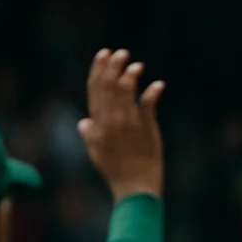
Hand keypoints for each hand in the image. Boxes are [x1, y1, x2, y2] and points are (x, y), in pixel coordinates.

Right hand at [78, 48, 165, 200]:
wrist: (135, 188)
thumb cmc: (116, 172)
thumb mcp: (96, 153)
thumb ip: (89, 135)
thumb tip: (83, 122)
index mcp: (97, 125)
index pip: (95, 91)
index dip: (98, 71)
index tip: (103, 55)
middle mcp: (111, 122)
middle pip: (110, 87)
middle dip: (113, 67)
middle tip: (119, 53)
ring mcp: (129, 125)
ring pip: (126, 93)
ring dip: (130, 76)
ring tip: (136, 65)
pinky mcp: (147, 130)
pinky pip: (148, 107)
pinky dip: (152, 94)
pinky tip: (158, 85)